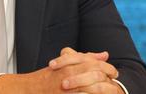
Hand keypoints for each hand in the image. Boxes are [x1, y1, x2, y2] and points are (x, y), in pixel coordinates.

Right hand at [0, 48, 123, 93]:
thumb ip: (84, 58)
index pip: (94, 64)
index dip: (108, 68)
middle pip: (96, 74)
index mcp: (70, 64)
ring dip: (106, 90)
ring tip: (113, 92)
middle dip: (110, 79)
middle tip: (117, 83)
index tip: (115, 72)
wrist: (28, 89)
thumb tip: (104, 54)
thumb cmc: (48, 77)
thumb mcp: (65, 63)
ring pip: (94, 88)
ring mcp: (68, 88)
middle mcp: (69, 75)